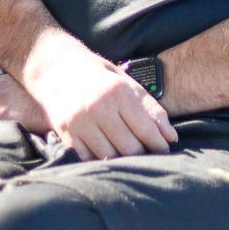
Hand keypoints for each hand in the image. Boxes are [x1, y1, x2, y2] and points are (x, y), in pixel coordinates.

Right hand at [31, 48, 178, 159]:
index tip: (164, 150)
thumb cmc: (101, 77)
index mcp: (119, 93)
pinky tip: (107, 152)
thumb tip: (171, 137)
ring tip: (128, 155)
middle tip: (147, 154)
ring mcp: (80, 121)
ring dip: (122, 160)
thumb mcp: (129, 84)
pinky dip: (100, 160)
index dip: (159, 145)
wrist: (57, 68)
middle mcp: (99, 107)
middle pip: (129, 148)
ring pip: (109, 157)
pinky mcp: (66, 132)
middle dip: (142, 155)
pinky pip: (88, 158)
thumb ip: (152, 109)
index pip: (146, 130)